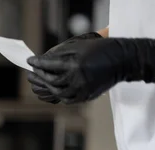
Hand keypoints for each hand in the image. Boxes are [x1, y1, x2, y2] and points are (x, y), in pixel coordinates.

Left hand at [27, 38, 154, 103]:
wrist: (124, 60)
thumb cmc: (102, 49)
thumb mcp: (81, 45)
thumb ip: (61, 53)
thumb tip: (43, 59)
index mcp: (76, 64)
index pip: (50, 65)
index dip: (38, 63)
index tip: (30, 61)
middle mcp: (78, 79)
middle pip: (51, 81)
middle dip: (39, 77)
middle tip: (30, 74)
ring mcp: (83, 90)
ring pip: (57, 93)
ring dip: (46, 88)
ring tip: (38, 83)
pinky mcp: (87, 96)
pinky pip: (67, 100)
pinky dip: (57, 96)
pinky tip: (51, 91)